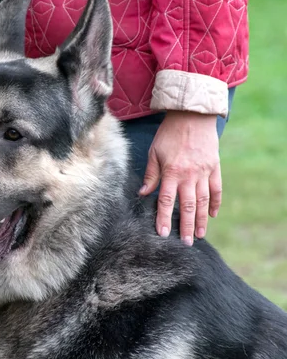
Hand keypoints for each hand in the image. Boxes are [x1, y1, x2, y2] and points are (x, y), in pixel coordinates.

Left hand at [139, 111, 220, 245]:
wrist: (192, 115)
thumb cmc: (169, 133)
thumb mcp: (154, 152)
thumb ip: (151, 174)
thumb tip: (143, 193)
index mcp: (171, 172)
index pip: (166, 201)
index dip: (163, 218)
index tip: (163, 234)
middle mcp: (188, 175)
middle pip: (187, 206)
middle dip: (185, 226)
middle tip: (185, 243)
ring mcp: (203, 172)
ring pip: (203, 201)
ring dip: (200, 220)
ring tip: (199, 235)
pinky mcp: (214, 167)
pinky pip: (216, 189)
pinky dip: (215, 203)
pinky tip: (212, 215)